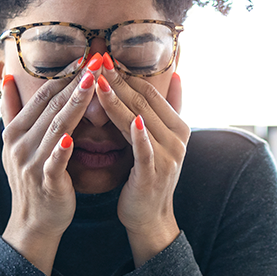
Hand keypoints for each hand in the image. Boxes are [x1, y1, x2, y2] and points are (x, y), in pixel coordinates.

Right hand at [0, 62, 102, 275]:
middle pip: (51, 106)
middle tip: (95, 59)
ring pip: (57, 127)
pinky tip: (72, 137)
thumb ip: (11, 110)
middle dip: (75, 82)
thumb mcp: (15, 144)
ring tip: (92, 83)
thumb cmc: (32, 180)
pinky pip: (54, 163)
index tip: (84, 55)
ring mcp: (30, 163)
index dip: (63, 74)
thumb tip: (7, 77)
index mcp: (14, 131)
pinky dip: (62, 150)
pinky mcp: (45, 183)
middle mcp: (19, 144)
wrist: (33, 222)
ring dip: (75, 104)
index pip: (41, 95)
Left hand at [94, 58, 189, 265]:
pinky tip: (130, 121)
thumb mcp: (160, 140)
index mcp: (178, 127)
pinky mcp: (154, 174)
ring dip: (118, 101)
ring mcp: (168, 157)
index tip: (105, 58)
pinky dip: (138, 135)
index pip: (150, 93)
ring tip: (98, 82)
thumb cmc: (148, 176)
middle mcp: (177, 139)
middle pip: (143, 102)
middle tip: (97, 61)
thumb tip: (177, 74)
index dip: (127, 75)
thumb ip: (167, 109)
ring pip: (140, 121)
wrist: (149, 216)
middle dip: (118, 81)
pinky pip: (145, 150)